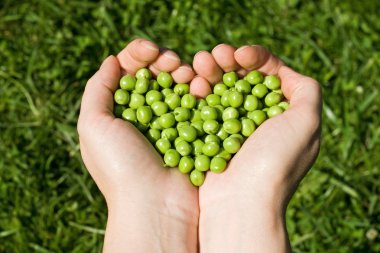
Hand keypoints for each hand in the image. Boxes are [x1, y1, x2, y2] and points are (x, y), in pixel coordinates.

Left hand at [77, 39, 198, 251]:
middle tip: (173, 61)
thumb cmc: (119, 166)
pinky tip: (200, 84)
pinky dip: (199, 88)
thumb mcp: (92, 125)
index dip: (139, 54)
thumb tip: (112, 60)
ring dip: (184, 71)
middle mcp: (145, 114)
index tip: (151, 50)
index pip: (129, 71)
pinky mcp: (193, 131)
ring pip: (178, 84)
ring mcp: (171, 122)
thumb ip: (98, 88)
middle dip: (164, 60)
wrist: (154, 204)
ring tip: (188, 73)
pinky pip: (197, 102)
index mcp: (119, 111)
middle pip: (156, 74)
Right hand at [192, 44, 321, 251]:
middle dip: (228, 61)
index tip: (241, 54)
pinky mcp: (209, 137)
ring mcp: (231, 128)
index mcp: (282, 115)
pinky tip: (192, 84)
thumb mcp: (307, 122)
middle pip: (242, 79)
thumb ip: (307, 91)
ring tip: (197, 63)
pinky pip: (203, 108)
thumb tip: (287, 74)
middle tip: (213, 54)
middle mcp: (257, 120)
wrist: (240, 203)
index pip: (268, 74)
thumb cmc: (275, 162)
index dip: (256, 58)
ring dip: (210, 72)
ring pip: (220, 90)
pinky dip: (198, 92)